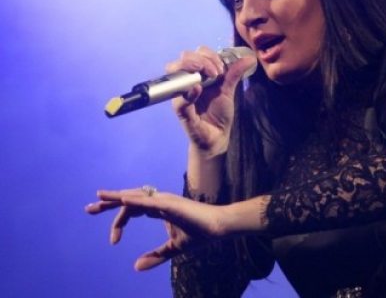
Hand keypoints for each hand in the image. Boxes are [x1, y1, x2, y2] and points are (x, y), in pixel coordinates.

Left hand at [85, 187, 227, 270]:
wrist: (218, 228)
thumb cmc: (199, 234)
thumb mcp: (173, 249)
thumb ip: (156, 256)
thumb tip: (136, 266)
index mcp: (159, 209)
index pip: (133, 209)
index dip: (119, 221)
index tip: (112, 240)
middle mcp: (160, 201)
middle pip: (130, 199)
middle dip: (109, 202)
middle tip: (89, 209)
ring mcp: (165, 201)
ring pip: (136, 196)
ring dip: (116, 197)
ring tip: (99, 197)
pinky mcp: (171, 204)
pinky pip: (149, 201)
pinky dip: (135, 200)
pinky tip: (122, 200)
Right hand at [166, 46, 255, 156]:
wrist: (217, 136)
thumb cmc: (219, 113)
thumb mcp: (228, 90)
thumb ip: (234, 73)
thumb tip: (250, 58)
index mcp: (199, 74)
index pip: (197, 53)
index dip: (208, 55)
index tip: (221, 68)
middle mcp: (187, 80)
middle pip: (184, 57)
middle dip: (200, 59)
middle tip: (215, 72)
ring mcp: (181, 94)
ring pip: (175, 72)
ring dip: (191, 68)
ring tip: (206, 76)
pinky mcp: (180, 110)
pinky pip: (178, 98)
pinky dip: (187, 92)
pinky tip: (197, 90)